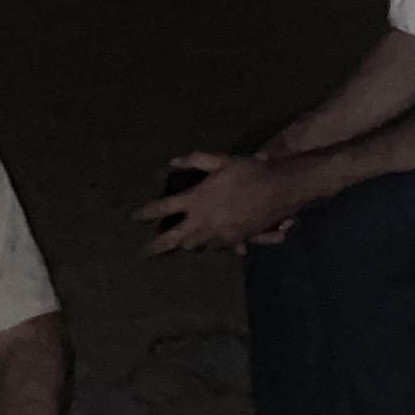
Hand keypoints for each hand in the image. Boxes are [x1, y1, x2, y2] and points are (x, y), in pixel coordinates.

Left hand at [140, 151, 295, 252]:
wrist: (280, 191)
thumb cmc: (249, 172)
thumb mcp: (222, 161)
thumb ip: (196, 160)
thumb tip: (172, 162)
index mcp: (195, 200)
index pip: (162, 208)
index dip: (145, 213)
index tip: (133, 218)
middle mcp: (202, 222)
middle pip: (172, 238)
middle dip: (155, 247)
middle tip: (142, 254)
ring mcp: (217, 235)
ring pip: (194, 246)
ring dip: (185, 244)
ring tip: (180, 244)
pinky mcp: (233, 241)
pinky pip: (217, 247)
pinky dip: (212, 244)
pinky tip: (212, 242)